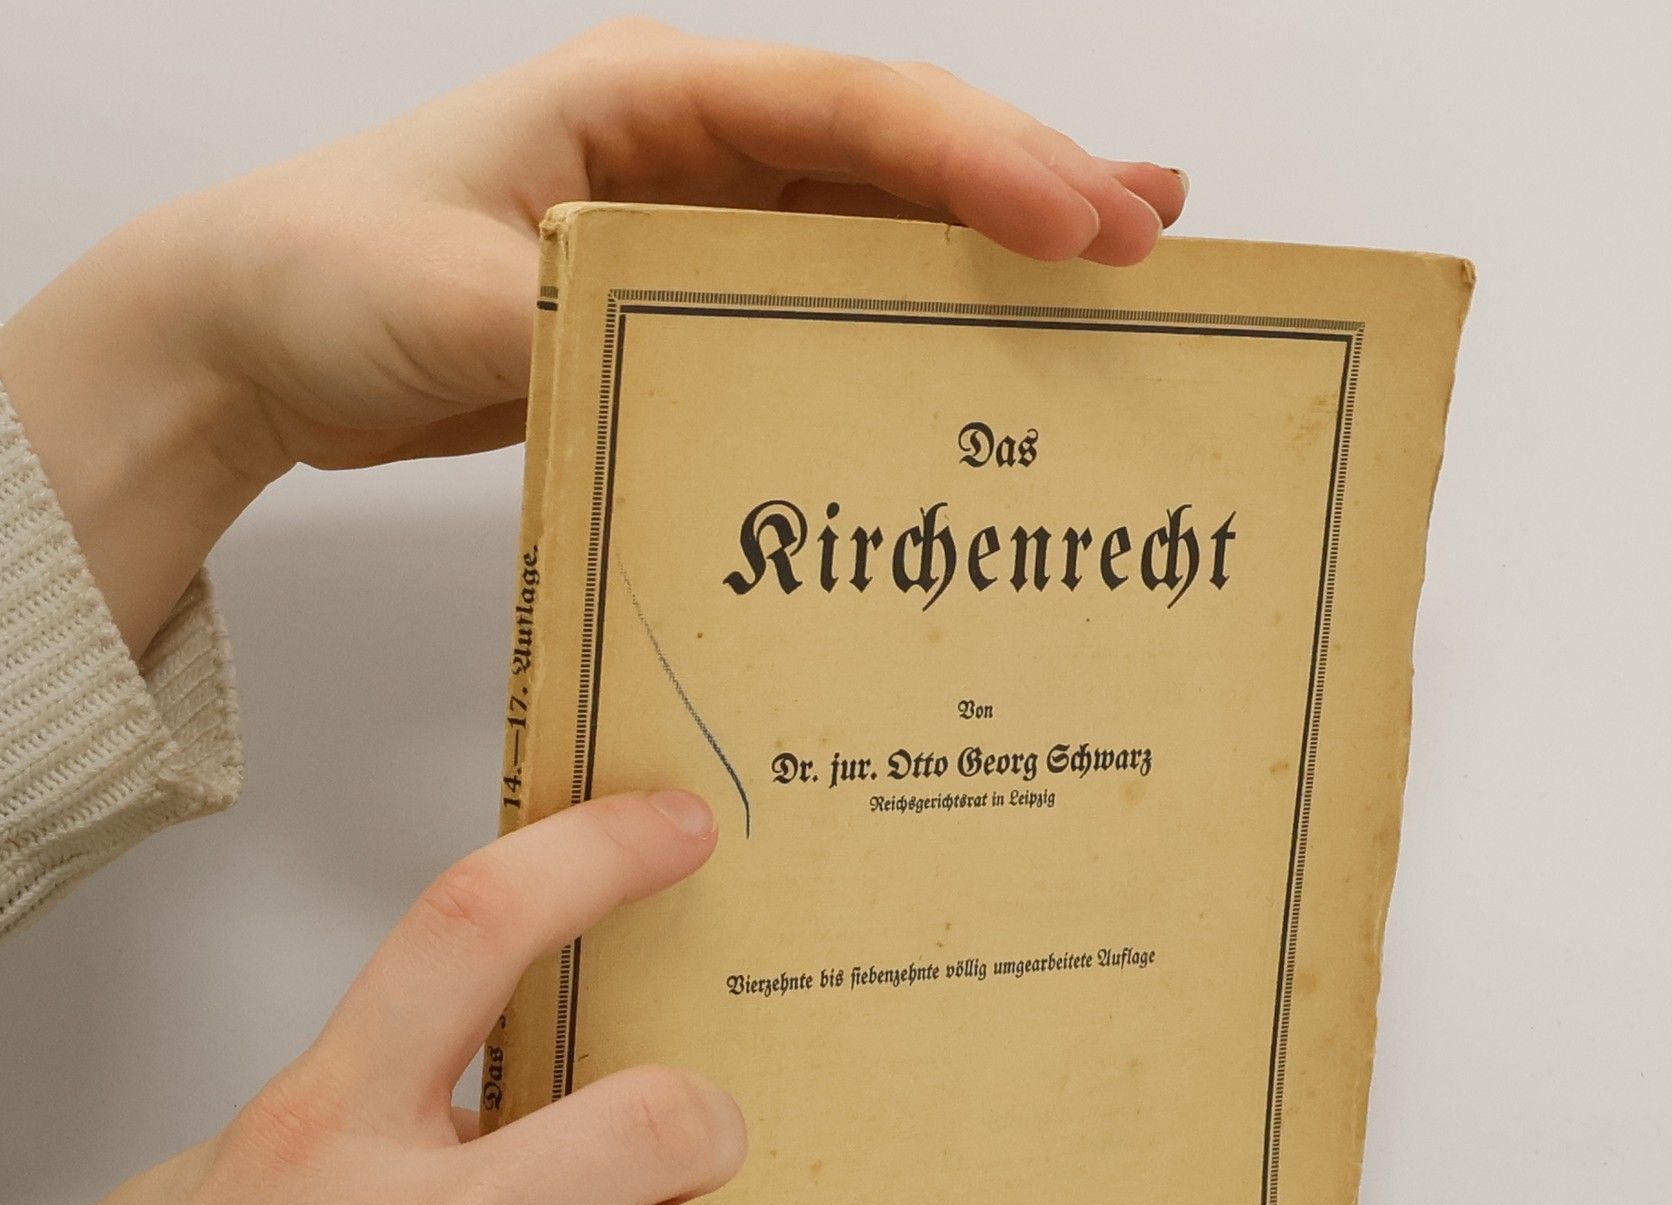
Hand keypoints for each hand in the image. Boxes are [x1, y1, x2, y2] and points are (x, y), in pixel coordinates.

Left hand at [0, 23, 1187, 649]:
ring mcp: (702, 221)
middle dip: (1027, 187)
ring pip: (882, 220)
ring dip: (997, 244)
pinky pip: (829, 297)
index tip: (1078, 218)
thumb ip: (562, 326)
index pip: (849, 110)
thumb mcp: (438, 296)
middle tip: (1150, 239)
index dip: (976, 156)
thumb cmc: (332, 269)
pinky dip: (915, 312)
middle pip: (898, 152)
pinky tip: (982, 341)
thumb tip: (691, 382)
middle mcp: (696, 147)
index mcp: (646, 102)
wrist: (267, 329)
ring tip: (1123, 263)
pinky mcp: (694, 301)